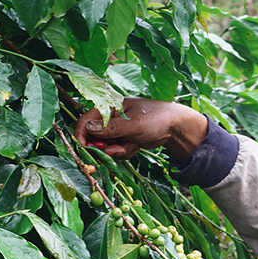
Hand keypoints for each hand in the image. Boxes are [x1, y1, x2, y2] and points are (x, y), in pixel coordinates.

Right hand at [75, 98, 207, 161]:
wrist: (175, 127)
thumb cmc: (156, 118)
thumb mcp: (133, 124)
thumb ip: (111, 128)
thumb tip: (89, 129)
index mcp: (109, 106)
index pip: (86, 120)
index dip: (82, 135)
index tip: (85, 149)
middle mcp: (110, 117)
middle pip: (94, 137)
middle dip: (105, 147)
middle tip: (117, 150)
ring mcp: (116, 129)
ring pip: (106, 147)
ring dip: (118, 151)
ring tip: (132, 145)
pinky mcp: (123, 139)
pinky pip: (116, 151)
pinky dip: (125, 151)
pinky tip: (136, 146)